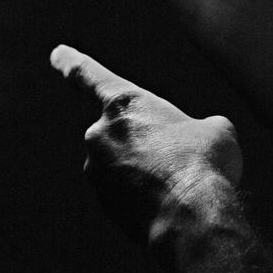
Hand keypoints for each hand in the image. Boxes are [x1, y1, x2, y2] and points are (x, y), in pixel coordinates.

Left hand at [51, 44, 242, 244]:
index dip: (72, 62)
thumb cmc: (203, 163)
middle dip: (149, 144)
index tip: (56, 54)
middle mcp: (101, 134)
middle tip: (180, 159)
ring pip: (126, 165)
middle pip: (125, 133)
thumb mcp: (215, 128)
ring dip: (148, 171)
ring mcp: (97, 171)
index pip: (91, 76)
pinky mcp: (103, 204)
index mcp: (125, 103)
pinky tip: (170, 204)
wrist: (190, 218)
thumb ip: (196, 126)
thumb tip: (198, 140)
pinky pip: (126, 193)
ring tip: (178, 184)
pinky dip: (145, 196)